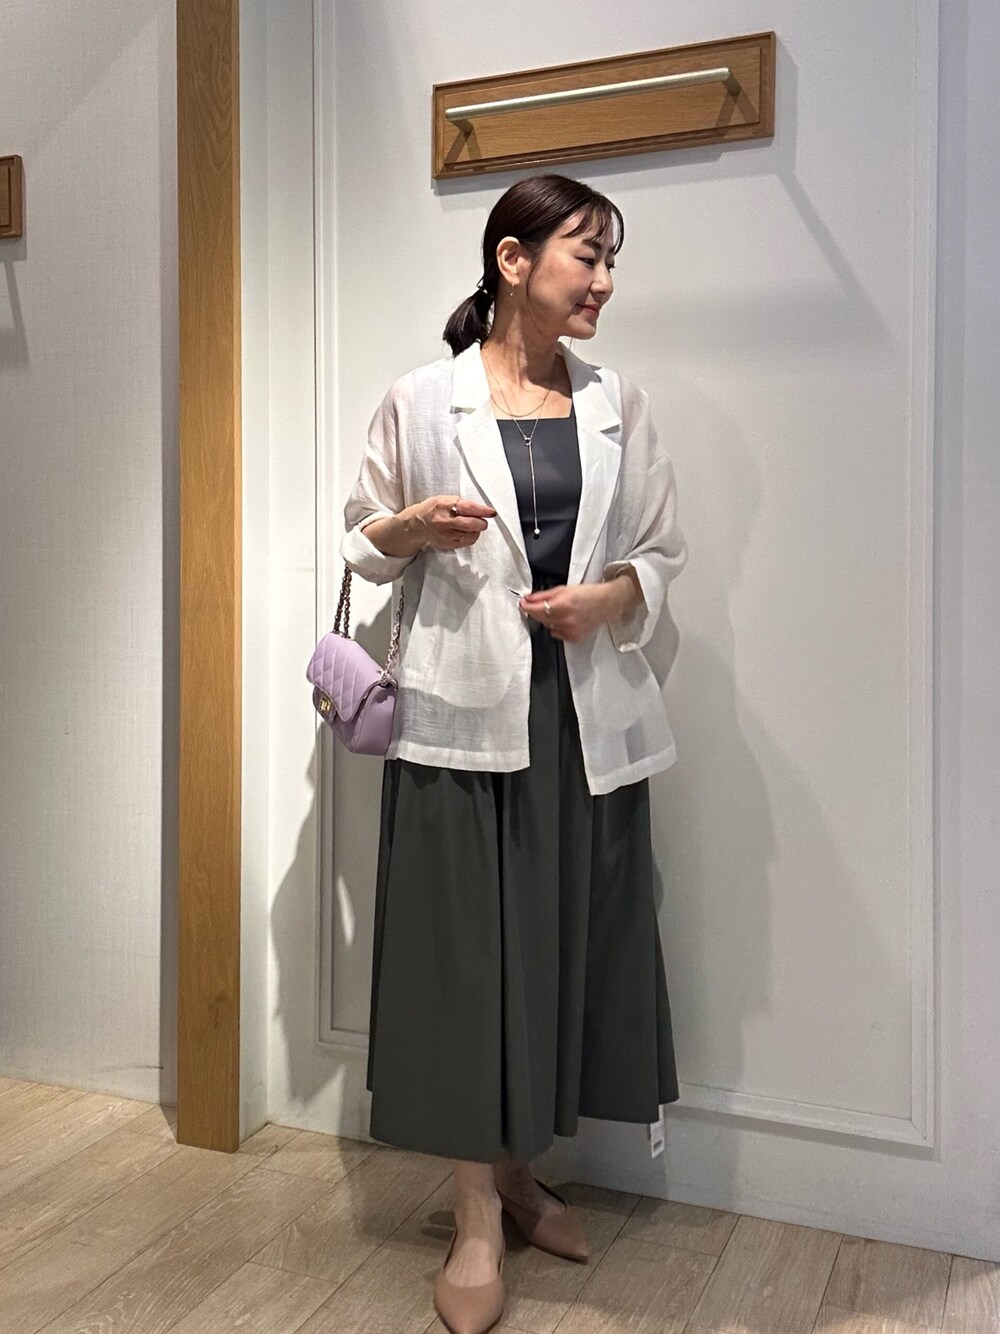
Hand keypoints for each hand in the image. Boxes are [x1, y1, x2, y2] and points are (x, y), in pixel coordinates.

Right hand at [409, 495, 496, 551]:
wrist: (418, 524)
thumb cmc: (434, 509)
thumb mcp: (446, 499)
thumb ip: (463, 504)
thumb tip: (482, 510)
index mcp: (444, 505)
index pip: (469, 508)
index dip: (483, 511)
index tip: (492, 512)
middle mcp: (444, 521)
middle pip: (471, 524)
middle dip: (481, 523)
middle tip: (482, 521)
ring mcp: (445, 534)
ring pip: (471, 535)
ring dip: (476, 530)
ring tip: (472, 525)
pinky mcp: (447, 544)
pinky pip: (466, 542)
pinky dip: (471, 537)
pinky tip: (466, 532)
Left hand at [519, 576, 637, 642]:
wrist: (607, 603)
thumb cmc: (588, 594)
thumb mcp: (563, 589)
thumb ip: (543, 595)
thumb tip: (528, 598)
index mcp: (562, 605)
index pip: (535, 610)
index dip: (526, 607)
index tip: (523, 604)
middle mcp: (565, 620)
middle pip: (540, 619)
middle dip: (537, 611)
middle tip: (541, 605)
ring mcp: (570, 631)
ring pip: (548, 627)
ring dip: (549, 619)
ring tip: (560, 611)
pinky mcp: (574, 638)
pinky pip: (557, 634)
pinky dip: (557, 627)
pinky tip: (566, 620)